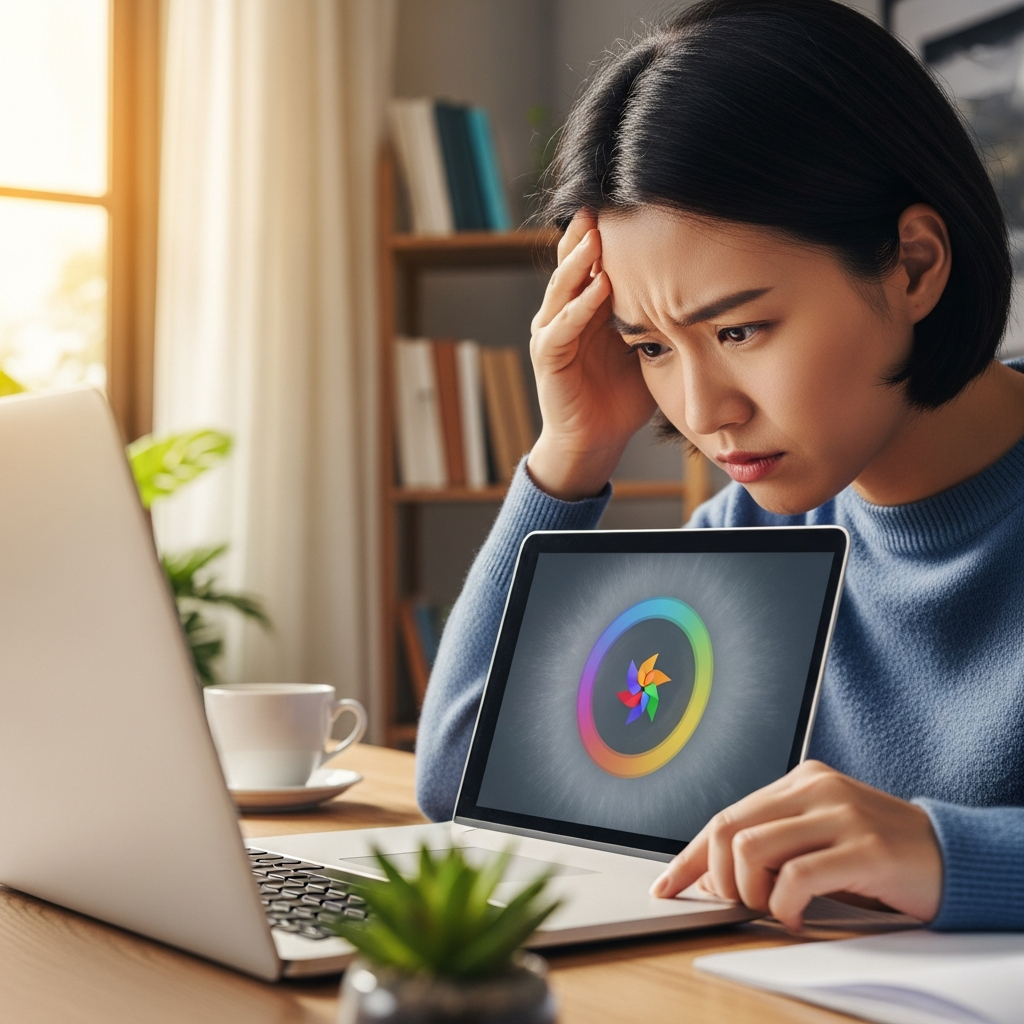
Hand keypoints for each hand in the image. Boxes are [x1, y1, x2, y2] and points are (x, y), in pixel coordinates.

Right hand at [526, 210, 655, 499]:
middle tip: (604, 203)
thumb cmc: (623, 394)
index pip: (593, 260)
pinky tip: (598, 289)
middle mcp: (565, 313)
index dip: (608, 233)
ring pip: (562, 289)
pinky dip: (578, 308)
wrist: (595, 440)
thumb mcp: (648, 346)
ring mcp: (552, 333)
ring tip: (596, 237)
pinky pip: (560, 328)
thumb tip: (706, 286)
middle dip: (586, 234)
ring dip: (578, 262)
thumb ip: (661, 315)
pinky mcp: (548, 358)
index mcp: (589, 306)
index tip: (631, 203)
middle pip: (572, 263)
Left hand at [651, 760, 942, 929]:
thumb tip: (716, 877)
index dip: (689, 857)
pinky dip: (785, 906)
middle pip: (727, 830)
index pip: (725, 816)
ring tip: (774, 908)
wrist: (951, 856)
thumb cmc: (879, 852)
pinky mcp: (864, 848)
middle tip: (735, 903)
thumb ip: (776, 843)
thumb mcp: (821, 834)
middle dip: (716, 877)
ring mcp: (840, 814)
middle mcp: (814, 788)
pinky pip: (797, 877)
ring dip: (749, 893)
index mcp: (799, 780)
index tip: (667, 886)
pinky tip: (797, 917)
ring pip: (751, 850)